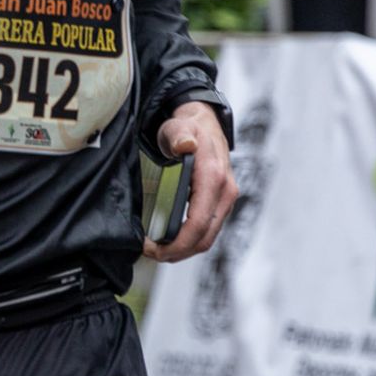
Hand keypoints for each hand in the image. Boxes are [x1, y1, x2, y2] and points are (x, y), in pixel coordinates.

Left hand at [142, 101, 237, 262]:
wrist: (205, 123)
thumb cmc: (189, 128)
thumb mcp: (178, 127)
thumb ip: (178, 136)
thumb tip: (185, 145)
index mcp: (214, 177)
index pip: (198, 223)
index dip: (176, 242)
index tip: (152, 247)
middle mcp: (225, 192)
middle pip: (204, 238)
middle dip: (176, 252)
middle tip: (150, 253)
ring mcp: (225, 199)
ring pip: (207, 238)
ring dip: (183, 250)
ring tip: (158, 250)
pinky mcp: (221, 203)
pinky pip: (208, 230)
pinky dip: (190, 240)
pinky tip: (171, 239)